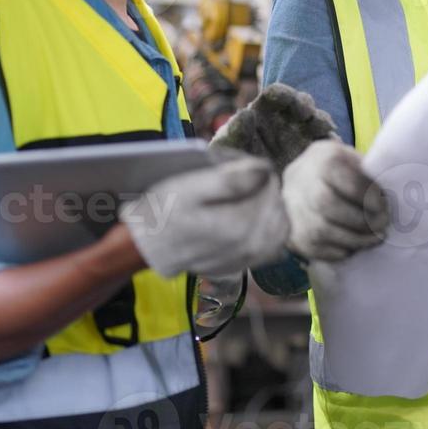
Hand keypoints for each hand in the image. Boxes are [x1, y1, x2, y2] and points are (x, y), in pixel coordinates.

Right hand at [119, 154, 288, 277]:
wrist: (146, 248)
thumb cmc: (164, 213)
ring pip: (280, 224)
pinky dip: (270, 228)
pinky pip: (274, 244)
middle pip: (277, 204)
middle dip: (265, 187)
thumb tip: (264, 168)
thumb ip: (230, 179)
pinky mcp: (245, 264)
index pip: (269, 184)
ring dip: (271, 206)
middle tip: (245, 177)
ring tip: (252, 195)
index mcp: (240, 224)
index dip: (258, 168)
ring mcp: (249, 258)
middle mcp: (250, 245)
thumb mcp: (189, 188)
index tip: (242, 164)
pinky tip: (254, 217)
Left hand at [211, 83, 337, 171]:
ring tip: (321, 130)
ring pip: (317, 119)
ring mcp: (302, 135)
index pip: (276, 94)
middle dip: (305, 106)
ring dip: (320, 121)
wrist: (250, 200)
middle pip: (301, 102)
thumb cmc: (230, 169)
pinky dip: (331, 141)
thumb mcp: (227, 153)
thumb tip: (246, 112)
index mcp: (263, 113)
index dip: (284, 94)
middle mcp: (285, 120)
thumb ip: (234, 133)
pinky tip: (330, 147)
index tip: (288, 102)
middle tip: (306, 116)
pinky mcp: (314, 153)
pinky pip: (328, 142)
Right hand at [282, 140, 389, 261]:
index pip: (348, 181)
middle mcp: (300, 183)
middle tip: (382, 225)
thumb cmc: (336, 169)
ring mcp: (293, 211)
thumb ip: (369, 172)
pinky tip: (353, 245)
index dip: (371, 197)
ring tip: (374, 238)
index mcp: (322, 159)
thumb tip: (396, 192)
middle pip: (329, 205)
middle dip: (362, 220)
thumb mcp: (351, 158)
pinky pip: (316, 250)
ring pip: (322, 231)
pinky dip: (339, 251)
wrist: (299, 181)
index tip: (384, 204)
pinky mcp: (293, 236)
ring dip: (356, 239)